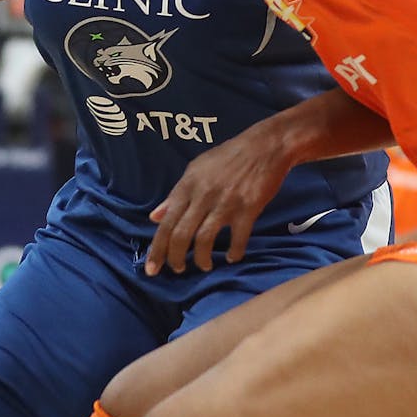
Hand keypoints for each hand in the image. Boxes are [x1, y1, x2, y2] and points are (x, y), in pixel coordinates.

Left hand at [144, 122, 293, 275]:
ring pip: (204, 239)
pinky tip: (231, 257)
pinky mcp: (248, 209)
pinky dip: (234, 252)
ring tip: (203, 265)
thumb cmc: (228, 157)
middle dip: (175, 258)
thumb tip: (155, 217)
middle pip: (181, 234)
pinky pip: (238, 238)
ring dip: (201, 259)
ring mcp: (225, 203)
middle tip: (177, 270)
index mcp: (187, 185)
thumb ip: (175, 195)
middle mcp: (202, 195)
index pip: (166, 222)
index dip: (157, 248)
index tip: (151, 269)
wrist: (265, 146)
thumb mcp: (196, 169)